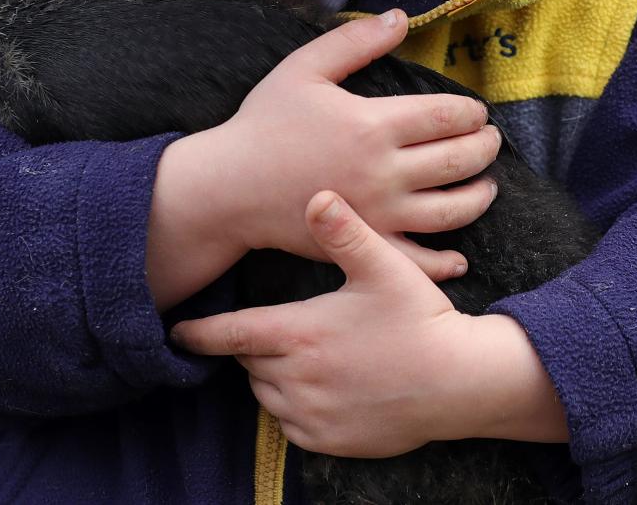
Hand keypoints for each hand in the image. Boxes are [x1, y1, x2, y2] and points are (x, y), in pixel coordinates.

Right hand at [169, 10, 500, 278]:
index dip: (472, 112)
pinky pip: (418, 259)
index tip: (475, 111)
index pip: (448, 116)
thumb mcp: (303, 68)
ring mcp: (379, 214)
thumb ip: (355, 41)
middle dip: (485, 148)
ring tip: (484, 186)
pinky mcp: (365, 245)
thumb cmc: (264, 123)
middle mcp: (385, 172)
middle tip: (490, 141)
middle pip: (460, 161)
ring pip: (453, 211)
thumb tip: (399, 17)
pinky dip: (446, 260)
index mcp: (374, 124)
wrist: (229, 186)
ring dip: (479, 196)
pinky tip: (459, 254)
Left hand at [170, 191, 480, 456]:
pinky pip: (289, 426)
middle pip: (248, 362)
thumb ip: (344, 232)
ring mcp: (312, 416)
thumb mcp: (385, 267)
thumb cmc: (421, 318)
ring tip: (297, 354)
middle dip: (251, 344)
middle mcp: (297, 379)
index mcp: (300, 334)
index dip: (198, 333)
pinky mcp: (329, 441)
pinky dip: (290, 408)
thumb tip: (317, 195)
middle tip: (274, 327)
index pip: (229, 335)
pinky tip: (316, 387)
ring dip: (268, 375)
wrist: (460, 382)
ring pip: (264, 395)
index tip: (176, 332)